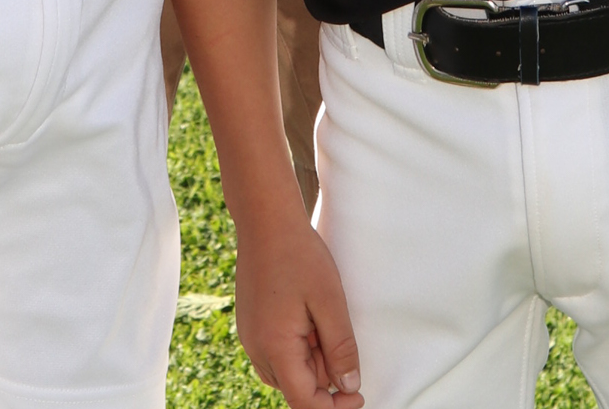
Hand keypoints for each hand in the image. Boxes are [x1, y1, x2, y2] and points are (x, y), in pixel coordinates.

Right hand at [235, 209, 363, 408]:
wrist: (265, 219)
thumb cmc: (300, 255)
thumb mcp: (330, 301)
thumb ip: (341, 348)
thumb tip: (349, 387)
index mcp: (275, 347)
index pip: (304, 402)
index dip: (334, 407)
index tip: (359, 395)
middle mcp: (256, 348)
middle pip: (295, 389)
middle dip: (323, 376)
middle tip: (334, 331)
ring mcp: (249, 336)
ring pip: (285, 372)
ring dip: (310, 361)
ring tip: (319, 319)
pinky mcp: (250, 324)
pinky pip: (275, 353)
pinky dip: (296, 347)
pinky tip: (306, 316)